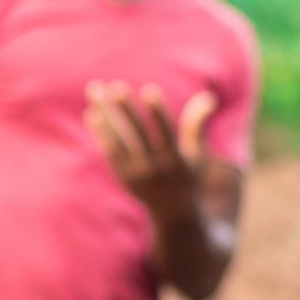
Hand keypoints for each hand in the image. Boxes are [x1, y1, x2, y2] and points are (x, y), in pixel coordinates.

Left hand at [84, 81, 218, 226]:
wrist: (174, 213)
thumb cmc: (187, 176)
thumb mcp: (196, 154)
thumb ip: (196, 125)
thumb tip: (207, 97)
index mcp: (176, 161)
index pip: (166, 132)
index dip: (158, 112)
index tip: (150, 89)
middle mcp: (155, 169)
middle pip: (137, 134)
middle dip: (126, 109)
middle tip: (115, 86)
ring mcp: (136, 175)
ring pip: (118, 140)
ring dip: (106, 116)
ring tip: (96, 92)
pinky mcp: (123, 178)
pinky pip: (110, 152)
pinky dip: (101, 134)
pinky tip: (92, 114)